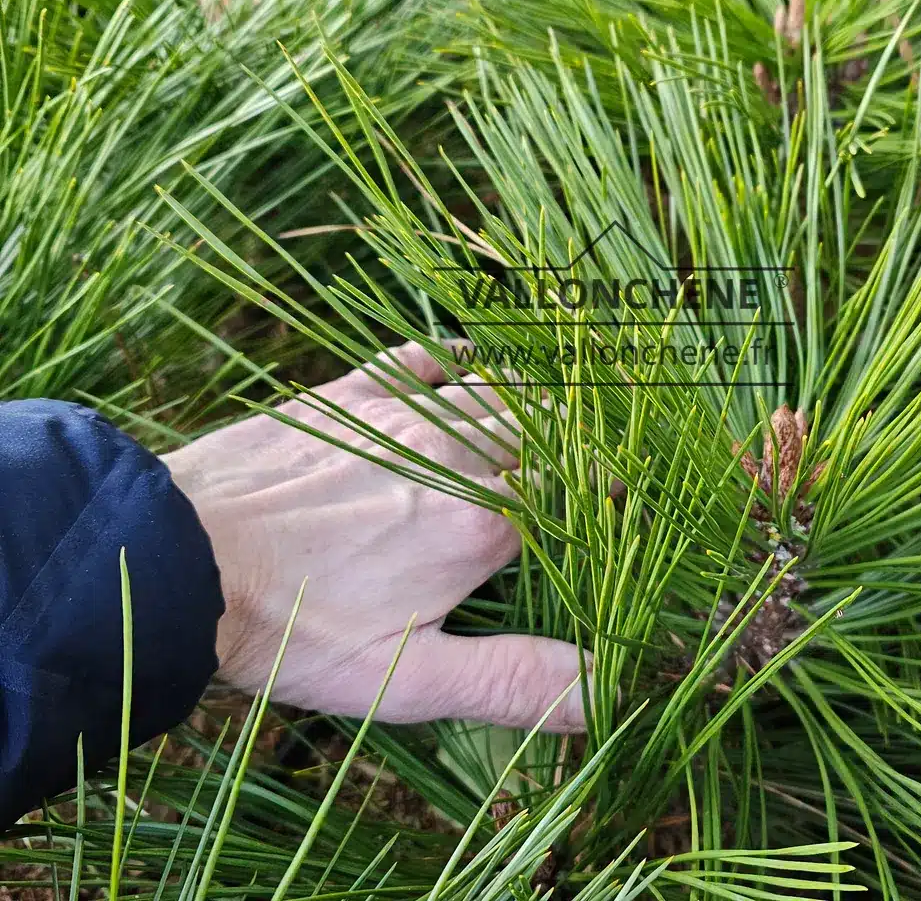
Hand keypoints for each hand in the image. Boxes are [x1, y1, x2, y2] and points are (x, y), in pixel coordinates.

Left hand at [162, 342, 589, 730]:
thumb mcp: (407, 680)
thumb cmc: (291, 629)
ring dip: (533, 402)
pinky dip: (461, 359)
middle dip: (577, 444)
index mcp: (480, 526)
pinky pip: (426, 357)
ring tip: (547, 418)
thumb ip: (512, 679)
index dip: (605, 491)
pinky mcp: (351, 394)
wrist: (178, 560)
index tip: (616, 503)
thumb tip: (603, 690)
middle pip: (545, 432)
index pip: (574, 487)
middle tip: (584, 464)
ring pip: (497, 390)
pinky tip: (469, 365)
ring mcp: (402, 416)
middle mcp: (455, 457)